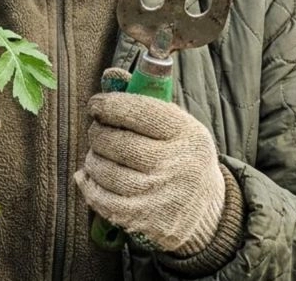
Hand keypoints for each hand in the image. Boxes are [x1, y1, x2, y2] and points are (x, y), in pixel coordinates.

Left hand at [75, 68, 225, 254]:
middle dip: (97, 133)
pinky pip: (103, 199)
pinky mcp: (146, 219)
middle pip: (117, 142)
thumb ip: (145, 102)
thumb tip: (109, 75)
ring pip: (105, 170)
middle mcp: (177, 164)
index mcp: (188, 134)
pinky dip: (89, 186)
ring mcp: (161, 194)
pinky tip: (88, 177)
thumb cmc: (182, 157)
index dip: (109, 104)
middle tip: (97, 132)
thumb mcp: (179, 127)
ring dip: (92, 160)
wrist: (207, 210)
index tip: (96, 105)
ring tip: (97, 155)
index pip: (138, 111)